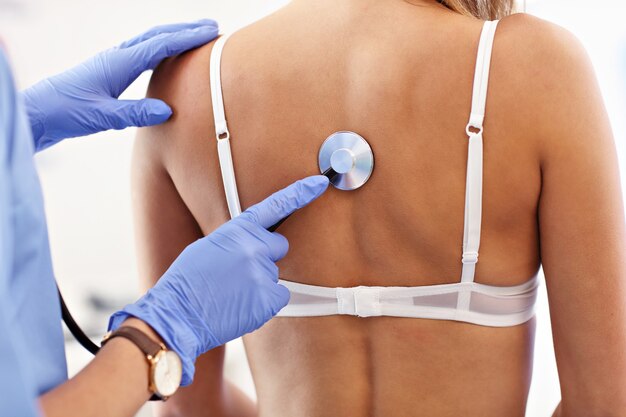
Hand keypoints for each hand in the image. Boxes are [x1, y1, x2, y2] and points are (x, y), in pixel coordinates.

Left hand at [21, 20, 218, 151]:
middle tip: (212, 27)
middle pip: (157, 35)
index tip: (211, 32)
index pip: (160, 45)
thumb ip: (134, 112)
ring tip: (195, 37)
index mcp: (118, 63)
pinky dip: (160, 48)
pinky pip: (142, 53)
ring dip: (174, 36)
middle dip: (186, 30)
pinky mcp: (109, 71)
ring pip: (150, 41)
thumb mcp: (102, 116)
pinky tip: (166, 56)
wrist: (38, 113)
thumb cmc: (66, 112)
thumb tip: (168, 110)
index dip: (188, 38)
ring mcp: (112, 61)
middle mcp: (117, 56)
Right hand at [109, 175, 329, 384]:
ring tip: (232, 293)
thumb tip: (251, 243)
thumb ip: (236, 240)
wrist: (177, 315)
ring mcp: (263, 273)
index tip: (320, 184)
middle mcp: (254, 247)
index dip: (300, 194)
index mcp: (237, 230)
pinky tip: (242, 305)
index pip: (275, 206)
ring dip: (260, 283)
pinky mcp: (270, 298)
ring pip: (274, 275)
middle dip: (266, 256)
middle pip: (279, 247)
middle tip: (241, 273)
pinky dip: (265, 303)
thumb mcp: (208, 247)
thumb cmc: (186, 283)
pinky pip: (279, 296)